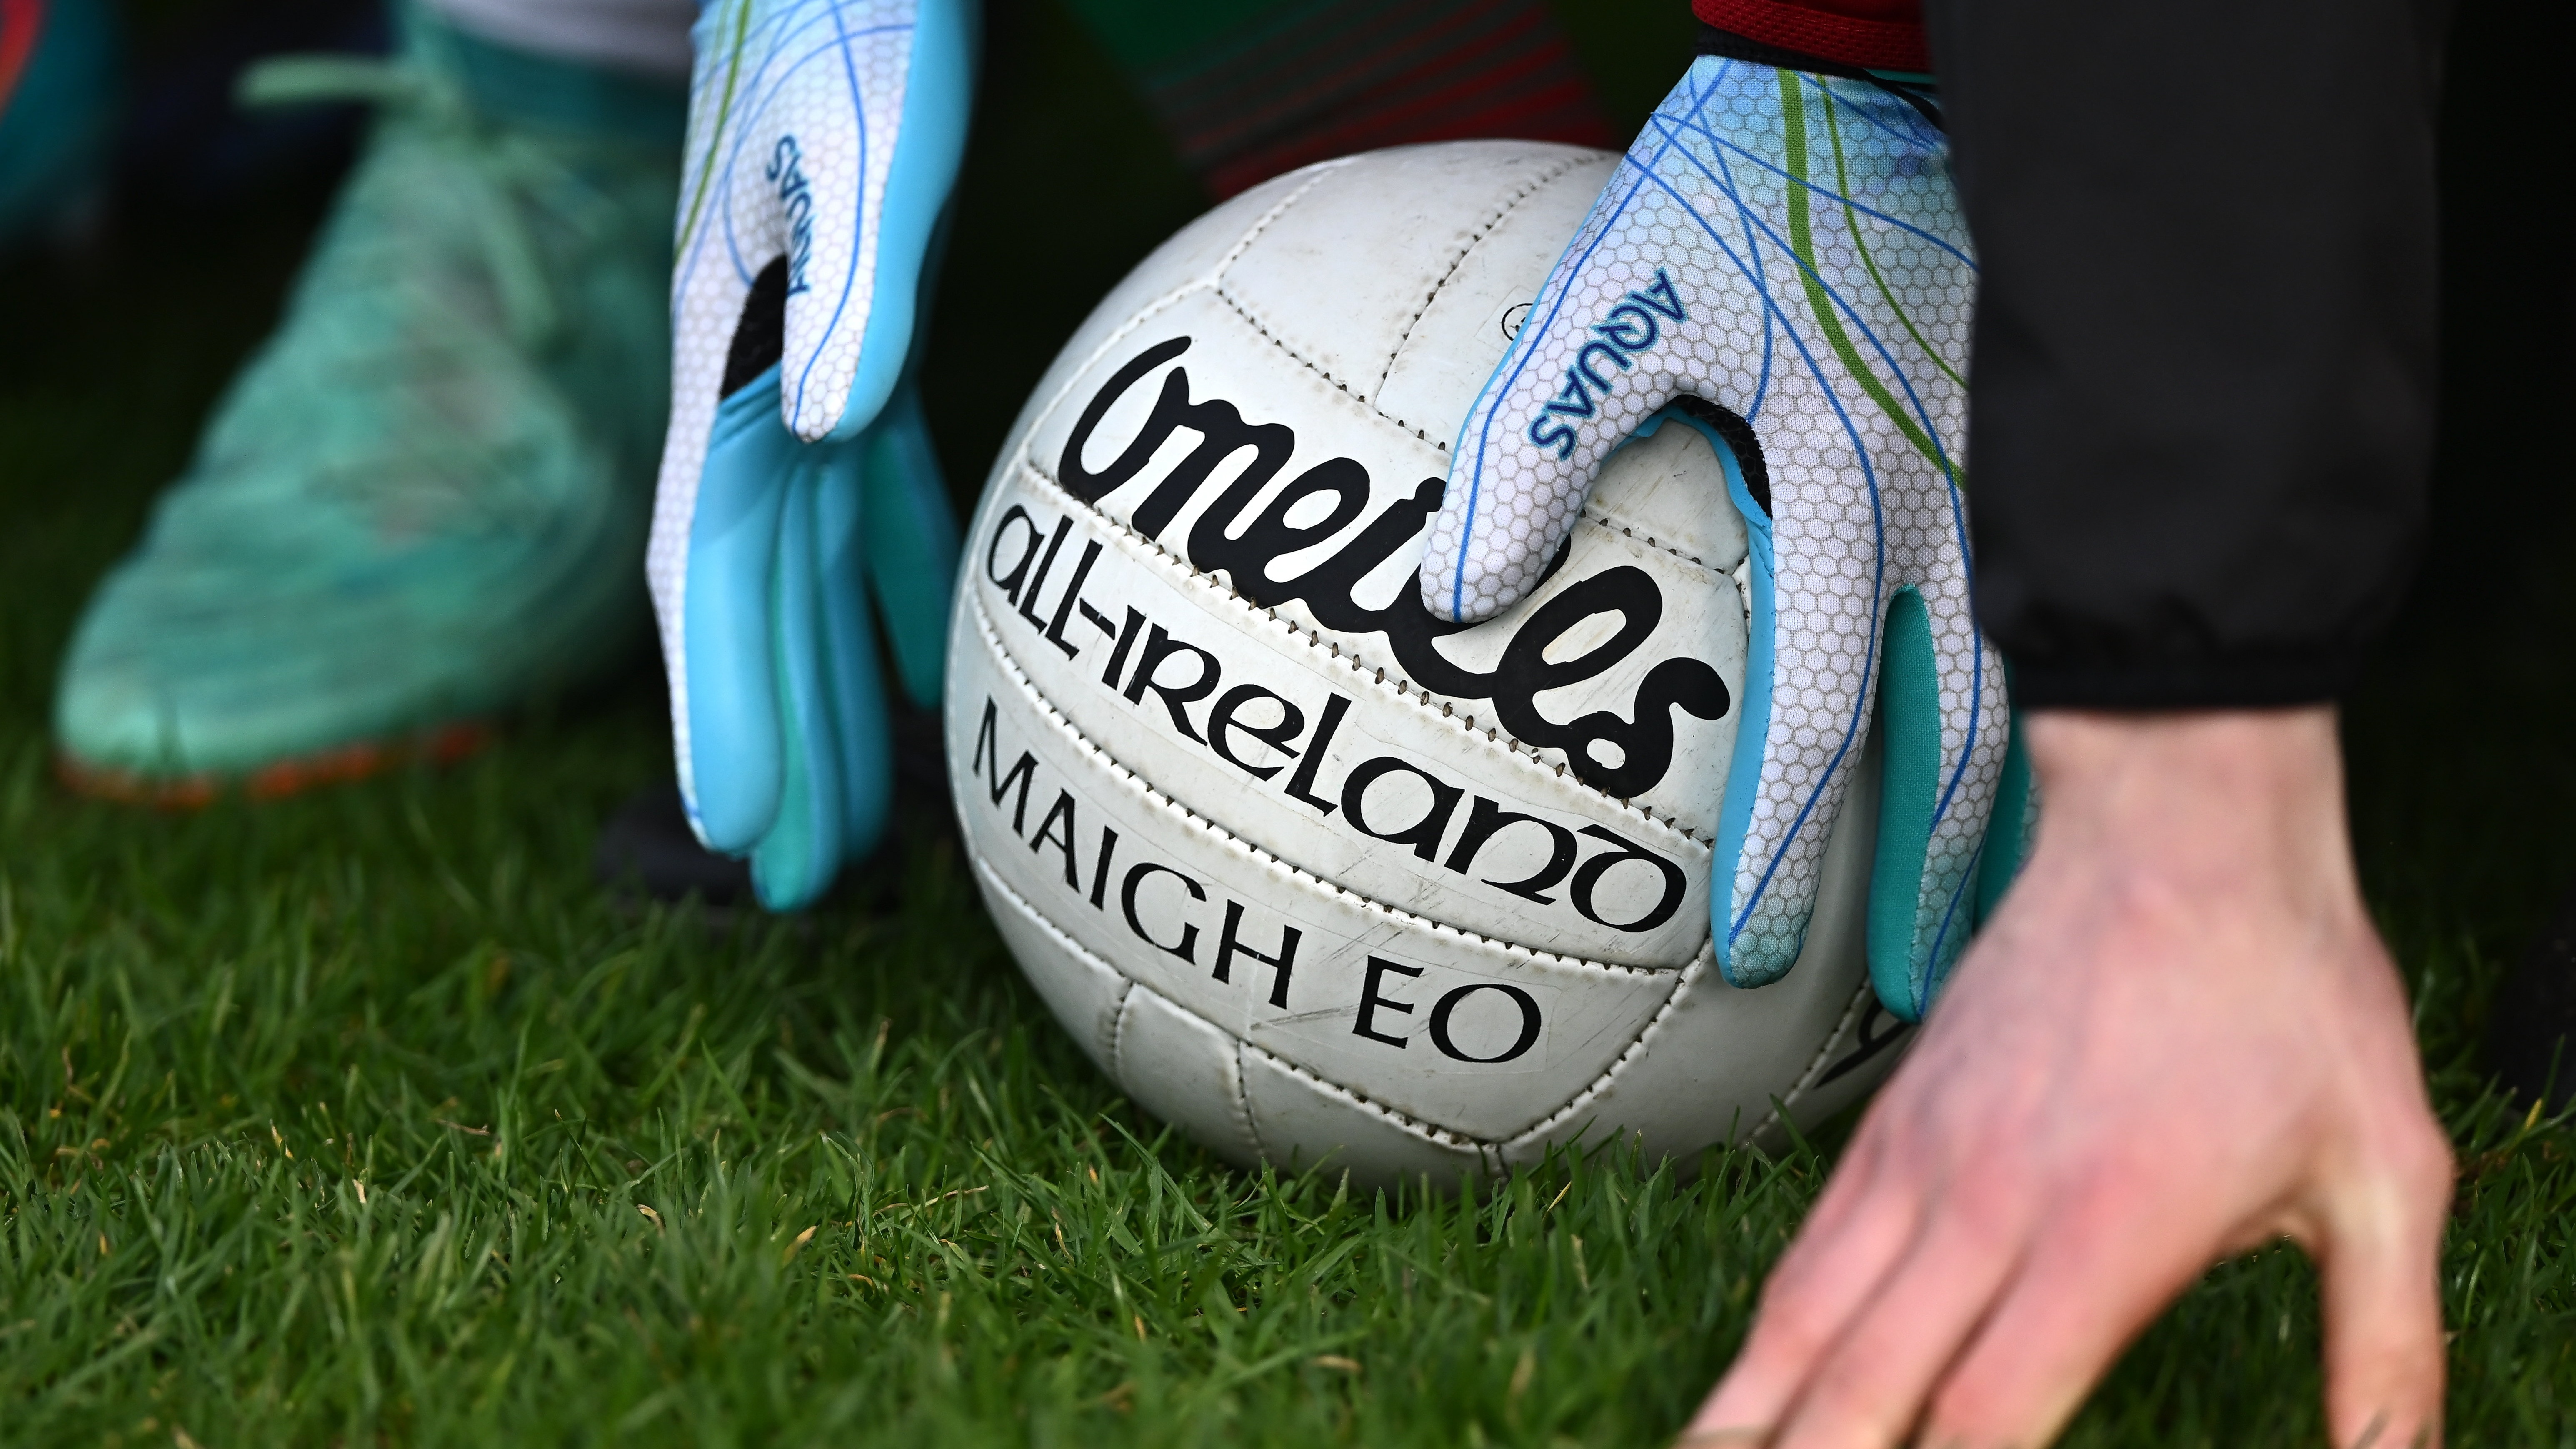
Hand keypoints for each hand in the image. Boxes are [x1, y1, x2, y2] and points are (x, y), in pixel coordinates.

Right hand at [646, 0, 975, 907]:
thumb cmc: (854, 7)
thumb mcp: (860, 134)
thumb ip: (851, 280)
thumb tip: (835, 425)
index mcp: (728, 348)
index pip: (714, 560)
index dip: (722, 697)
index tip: (735, 824)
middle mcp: (753, 377)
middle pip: (756, 593)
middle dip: (770, 735)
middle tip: (790, 884)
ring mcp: (804, 364)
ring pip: (811, 563)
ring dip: (825, 685)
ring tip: (847, 818)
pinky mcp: (865, 338)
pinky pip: (877, 494)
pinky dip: (890, 582)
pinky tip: (917, 660)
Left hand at [1416, 54, 2012, 1016]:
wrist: (1877, 87)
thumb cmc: (1740, 184)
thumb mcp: (1613, 292)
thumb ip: (1535, 442)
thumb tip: (1452, 593)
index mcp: (1849, 489)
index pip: (1817, 710)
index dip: (1786, 843)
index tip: (1751, 952)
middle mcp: (1949, 513)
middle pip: (1966, 742)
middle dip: (1945, 880)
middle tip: (1919, 998)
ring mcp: (2002, 491)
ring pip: (2029, 697)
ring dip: (2009, 817)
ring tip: (1990, 922)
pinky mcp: (2015, 461)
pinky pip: (2033, 611)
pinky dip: (2029, 709)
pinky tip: (2015, 768)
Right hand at [1686, 709, 2452, 1446]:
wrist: (2178, 827)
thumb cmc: (2287, 991)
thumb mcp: (2385, 1176)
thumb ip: (2387, 1350)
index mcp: (2107, 1233)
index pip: (1988, 1415)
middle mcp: (1987, 1205)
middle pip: (1860, 1384)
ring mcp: (1922, 1158)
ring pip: (1803, 1319)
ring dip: (1750, 1414)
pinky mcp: (1894, 1122)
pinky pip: (1808, 1251)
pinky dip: (1764, 1334)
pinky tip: (1746, 1384)